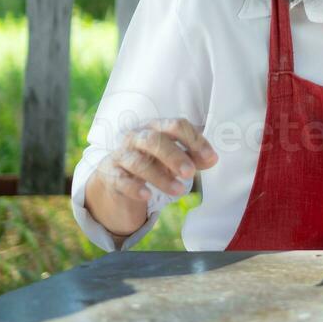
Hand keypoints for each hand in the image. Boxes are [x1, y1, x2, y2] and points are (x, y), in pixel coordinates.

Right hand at [98, 117, 217, 201]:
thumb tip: (212, 158)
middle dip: (174, 156)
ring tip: (179, 191)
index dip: (194, 140)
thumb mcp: (176, 159)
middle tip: (190, 172)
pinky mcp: (109, 173)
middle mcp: (137, 137)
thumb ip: (195, 157)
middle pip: (154, 140)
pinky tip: (147, 196)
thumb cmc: (154, 162)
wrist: (118, 178)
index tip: (210, 158)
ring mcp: (121, 154)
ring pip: (138, 162)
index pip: (176, 126)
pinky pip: (119, 179)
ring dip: (160, 177)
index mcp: (157, 127)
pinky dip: (134, 187)